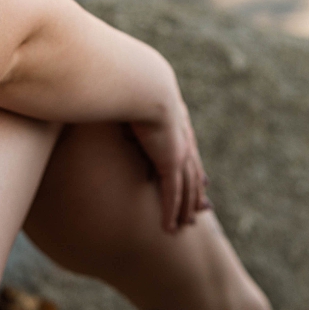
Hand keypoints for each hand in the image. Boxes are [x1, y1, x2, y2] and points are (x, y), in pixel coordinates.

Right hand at [128, 90, 210, 232]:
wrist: (143, 83)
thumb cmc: (131, 81)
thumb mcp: (130, 93)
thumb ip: (125, 100)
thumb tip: (111, 98)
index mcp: (176, 119)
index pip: (188, 148)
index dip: (191, 166)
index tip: (196, 181)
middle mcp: (182, 136)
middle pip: (194, 171)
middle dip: (195, 193)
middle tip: (196, 212)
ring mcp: (179, 150)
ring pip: (187, 187)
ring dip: (184, 208)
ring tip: (183, 225)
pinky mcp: (170, 161)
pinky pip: (173, 193)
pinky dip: (171, 211)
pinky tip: (168, 228)